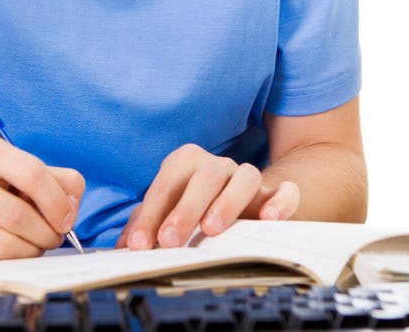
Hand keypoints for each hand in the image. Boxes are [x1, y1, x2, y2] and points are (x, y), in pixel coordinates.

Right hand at [0, 132, 84, 261]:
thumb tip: (72, 207)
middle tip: (53, 236)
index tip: (66, 219)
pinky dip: (8, 261)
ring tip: (34, 243)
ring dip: (31, 251)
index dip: (57, 202)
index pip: (32, 174)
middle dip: (47, 233)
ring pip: (5, 246)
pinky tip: (7, 248)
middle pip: (19, 216)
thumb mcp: (14, 166)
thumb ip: (54, 179)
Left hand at [114, 144, 298, 248]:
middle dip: (184, 210)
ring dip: (227, 202)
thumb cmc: (198, 203)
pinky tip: (268, 217)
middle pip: (202, 178)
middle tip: (169, 241)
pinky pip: (284, 191)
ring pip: (243, 177)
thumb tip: (124, 246)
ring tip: (212, 229)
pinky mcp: (275, 193)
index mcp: (186, 163)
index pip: (165, 185)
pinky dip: (280, 201)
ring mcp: (246, 176)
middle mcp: (217, 165)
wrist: (244, 197)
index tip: (140, 244)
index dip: (150, 215)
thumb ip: (146, 224)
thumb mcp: (169, 210)